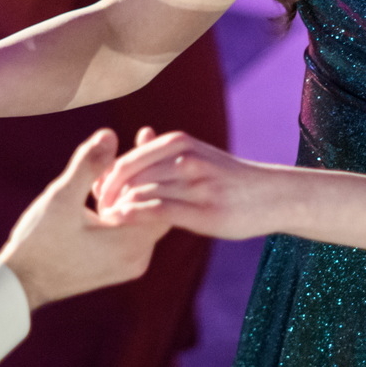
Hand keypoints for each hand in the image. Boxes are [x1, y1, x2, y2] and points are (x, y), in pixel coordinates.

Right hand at [0, 130, 170, 309]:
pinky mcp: (117, 267)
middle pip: (155, 205)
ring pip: (141, 216)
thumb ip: (87, 167)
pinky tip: (98, 190)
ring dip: (128, 189)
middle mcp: (138, 258)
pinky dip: (120, 208)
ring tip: (109, 163)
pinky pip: (129, 230)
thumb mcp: (60, 199)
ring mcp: (128, 265)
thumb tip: (110, 135)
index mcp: (130, 244)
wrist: (20, 285)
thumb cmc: (38, 242)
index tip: (145, 132)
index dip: (154, 164)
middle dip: (141, 172)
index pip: (161, 197)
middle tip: (140, 137)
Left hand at [97, 128, 281, 241]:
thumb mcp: (198, 154)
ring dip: (116, 207)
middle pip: (128, 176)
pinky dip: (133, 214)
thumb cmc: (230, 179)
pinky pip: (158, 209)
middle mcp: (185, 159)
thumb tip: (137, 145)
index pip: (126, 160)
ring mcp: (195, 184)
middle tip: (95, 212)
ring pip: (140, 191)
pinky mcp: (203, 210)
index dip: (103, 179)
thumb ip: (166, 154)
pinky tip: (120, 222)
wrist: (272, 195)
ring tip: (104, 222)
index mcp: (179, 144)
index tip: (94, 196)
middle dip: (106, 195)